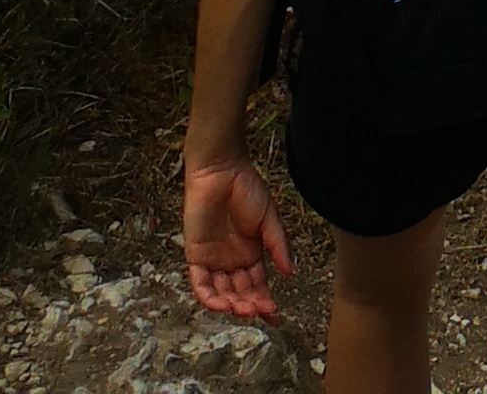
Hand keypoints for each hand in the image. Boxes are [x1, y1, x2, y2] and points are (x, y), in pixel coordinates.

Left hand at [183, 158, 294, 322]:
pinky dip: (209, 297)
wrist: (221, 171)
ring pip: (221, 293)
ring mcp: (213, 261)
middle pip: (240, 293)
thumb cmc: (247, 189)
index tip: (276, 316)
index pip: (257, 286)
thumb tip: (291, 272)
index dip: (265, 302)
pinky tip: (222, 304)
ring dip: (232, 305)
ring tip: (244, 309)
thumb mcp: (269, 218)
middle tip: (261, 311)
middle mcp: (231, 262)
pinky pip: (200, 284)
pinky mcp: (195, 257)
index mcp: (250, 254)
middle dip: (250, 305)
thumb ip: (278, 245)